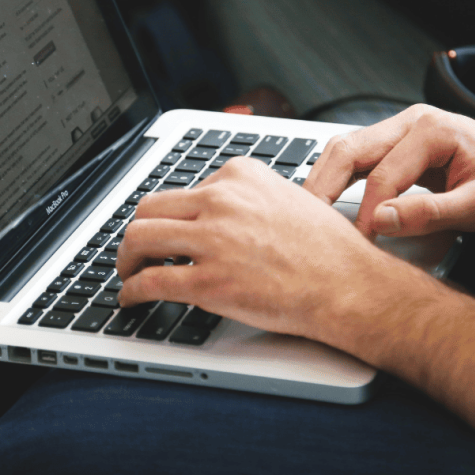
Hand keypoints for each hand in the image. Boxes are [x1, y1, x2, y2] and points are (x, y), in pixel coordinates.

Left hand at [115, 157, 414, 342]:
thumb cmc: (330, 250)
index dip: (171, 215)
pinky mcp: (208, 281)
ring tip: (129, 273)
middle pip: (150, 208)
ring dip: (126, 259)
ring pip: (139, 239)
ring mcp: (213, 240)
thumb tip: (221, 214)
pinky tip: (132, 298)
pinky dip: (132, 291)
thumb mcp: (290, 199)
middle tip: (137, 251)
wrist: (349, 285)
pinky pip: (151, 281)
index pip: (183, 188)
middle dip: (137, 233)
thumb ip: (250, 200)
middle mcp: (222, 201)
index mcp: (240, 176)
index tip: (167, 229)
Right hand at [305, 104, 474, 237]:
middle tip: (303, 222)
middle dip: (321, 186)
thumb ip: (430, 214)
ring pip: (347, 150)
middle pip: (349, 149)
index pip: (382, 175)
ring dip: (324, 180)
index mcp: (432, 130)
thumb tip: (381, 220)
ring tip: (307, 214)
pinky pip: (360, 159)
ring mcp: (404, 131)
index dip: (367, 214)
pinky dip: (339, 179)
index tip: (361, 245)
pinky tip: (327, 203)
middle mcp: (412, 122)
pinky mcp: (401, 145)